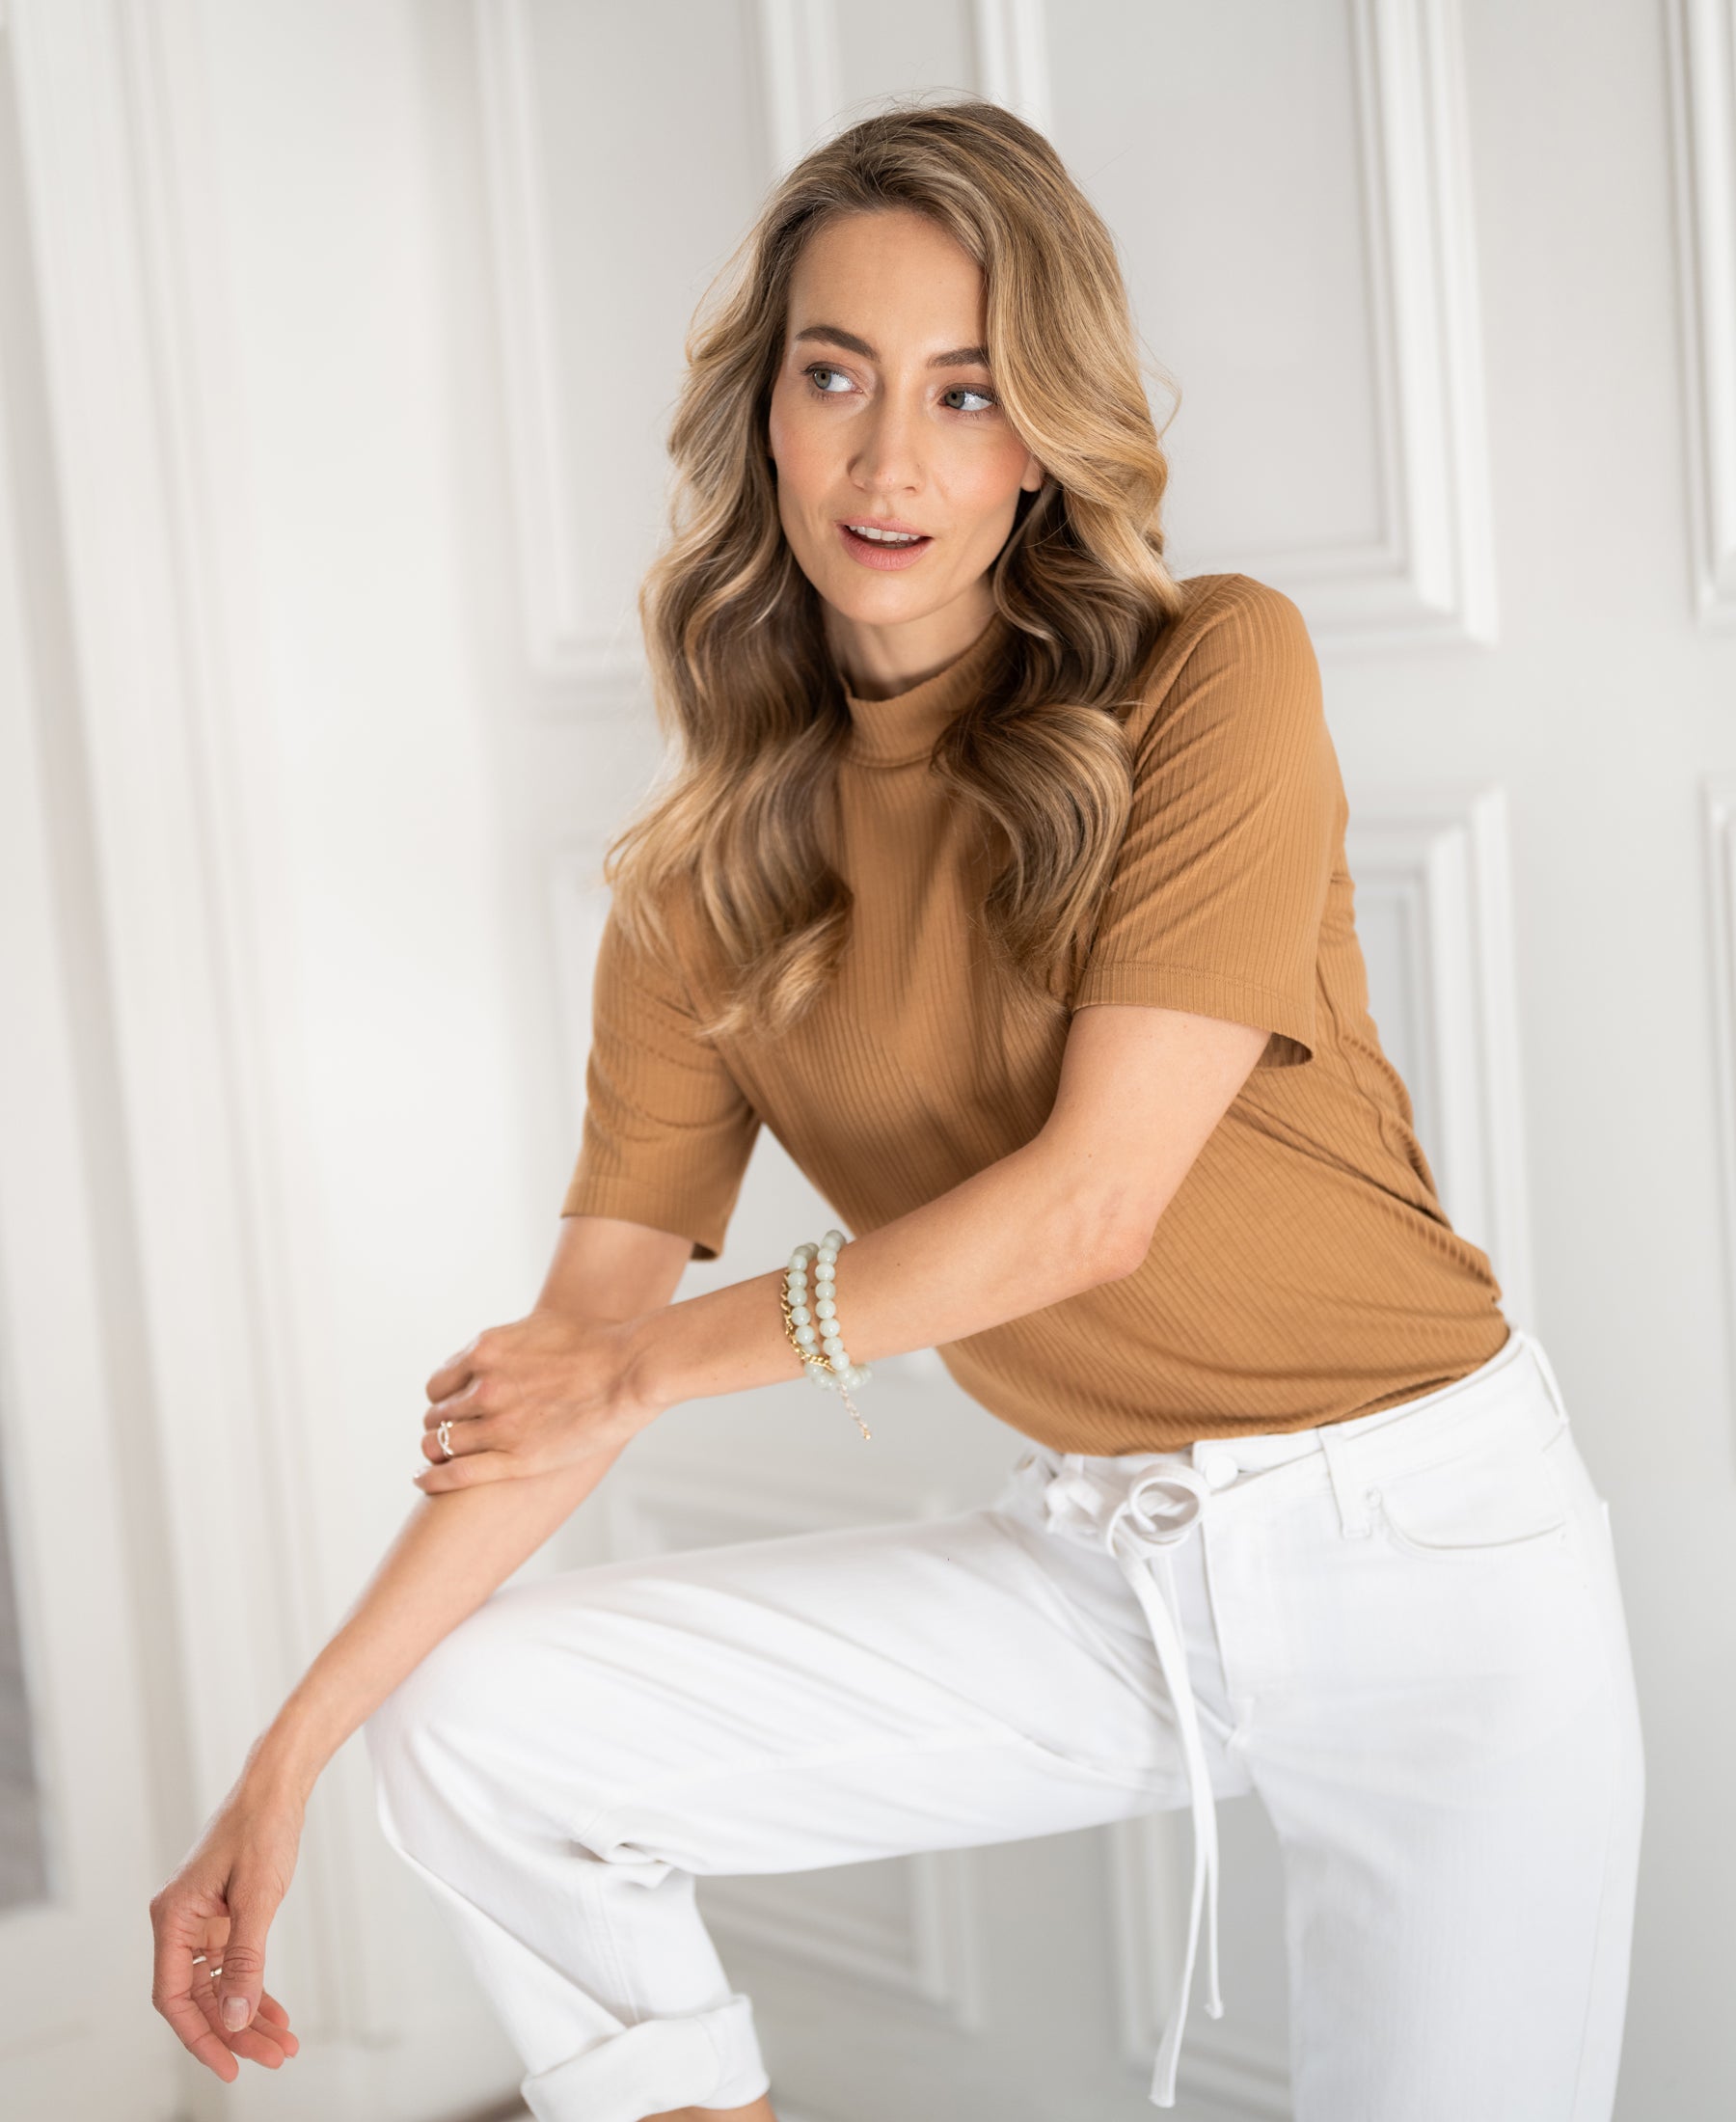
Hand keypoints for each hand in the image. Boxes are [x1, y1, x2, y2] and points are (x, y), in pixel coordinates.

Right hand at [149, 1782, 304, 2080]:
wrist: (276, 1785)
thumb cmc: (261, 1827)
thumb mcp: (258, 1897)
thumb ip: (246, 1959)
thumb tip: (236, 2017)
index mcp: (173, 1917)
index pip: (173, 1997)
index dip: (200, 2037)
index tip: (230, 2066)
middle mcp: (179, 1923)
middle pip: (199, 1998)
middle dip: (235, 2032)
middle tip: (274, 2056)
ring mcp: (201, 1921)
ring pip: (218, 1986)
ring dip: (248, 2015)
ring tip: (282, 2043)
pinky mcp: (223, 1916)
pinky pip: (232, 1966)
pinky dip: (253, 1988)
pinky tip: (275, 2013)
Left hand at [415, 1307, 658, 1491]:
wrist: (630, 1370)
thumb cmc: (596, 1344)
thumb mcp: (538, 1327)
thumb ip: (506, 1344)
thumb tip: (492, 1355)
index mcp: (486, 1351)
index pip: (438, 1383)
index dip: (441, 1398)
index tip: (450, 1406)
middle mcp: (484, 1388)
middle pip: (437, 1415)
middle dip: (440, 1425)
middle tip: (449, 1434)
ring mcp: (498, 1426)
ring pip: (440, 1444)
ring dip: (435, 1451)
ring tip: (436, 1458)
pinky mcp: (516, 1460)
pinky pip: (456, 1473)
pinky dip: (432, 1478)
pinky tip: (422, 1480)